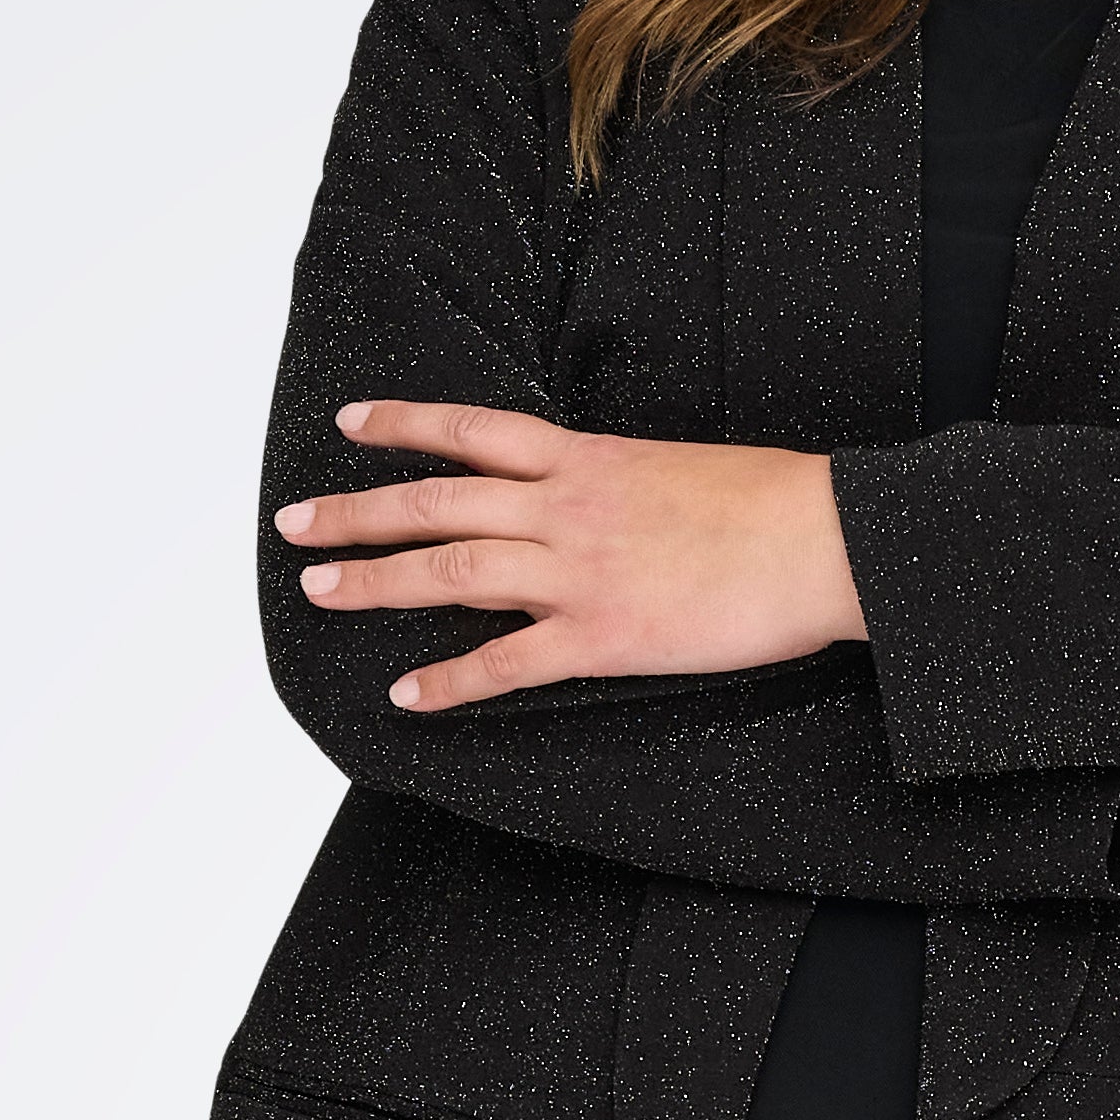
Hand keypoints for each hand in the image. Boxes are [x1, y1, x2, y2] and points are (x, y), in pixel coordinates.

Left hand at [279, 407, 860, 709]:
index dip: (403, 426)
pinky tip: (405, 695)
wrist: (825, 540)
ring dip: (376, 582)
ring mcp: (578, 573)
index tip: (349, 425)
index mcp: (586, 460)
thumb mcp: (678, 467)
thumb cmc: (772, 503)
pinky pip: (506, 662)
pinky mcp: (603, 637)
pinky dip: (449, 681)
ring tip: (318, 592)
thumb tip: (596, 497)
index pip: (472, 430)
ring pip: (451, 571)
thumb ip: (619, 485)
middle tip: (294, 525)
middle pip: (436, 502)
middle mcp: (565, 508)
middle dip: (356, 513)